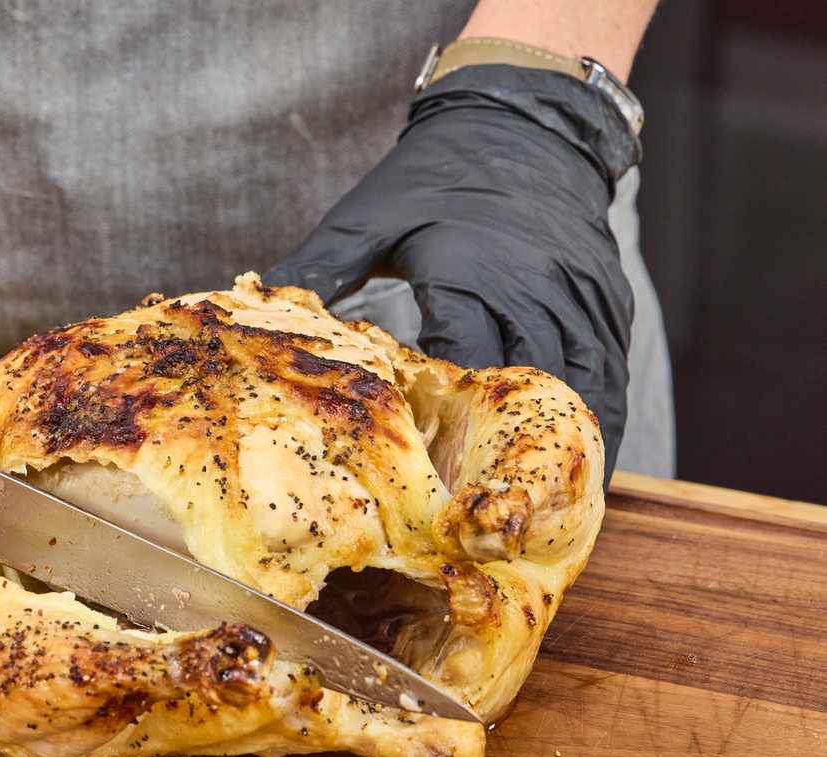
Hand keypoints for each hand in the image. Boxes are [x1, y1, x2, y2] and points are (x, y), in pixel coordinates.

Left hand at [265, 65, 639, 482]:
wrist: (523, 118)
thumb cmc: (437, 172)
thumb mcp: (369, 215)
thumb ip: (316, 267)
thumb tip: (254, 303)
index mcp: (467, 275)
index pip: (459, 368)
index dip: (445, 433)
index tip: (428, 489)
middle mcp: (531, 292)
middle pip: (528, 393)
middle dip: (511, 460)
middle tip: (493, 527)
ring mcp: (579, 297)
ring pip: (585, 391)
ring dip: (568, 453)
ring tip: (550, 520)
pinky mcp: (607, 299)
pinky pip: (613, 372)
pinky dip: (601, 422)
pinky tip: (585, 466)